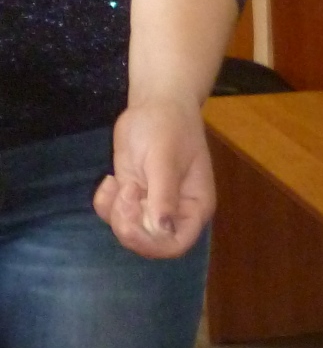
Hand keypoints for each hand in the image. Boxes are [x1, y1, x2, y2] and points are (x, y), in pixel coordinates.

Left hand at [94, 96, 214, 256]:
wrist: (155, 104)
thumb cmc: (168, 127)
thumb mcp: (164, 159)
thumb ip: (164, 196)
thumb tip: (163, 230)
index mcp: (193, 208)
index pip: (176, 244)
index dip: (152, 243)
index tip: (132, 222)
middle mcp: (174, 212)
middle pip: (149, 242)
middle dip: (128, 225)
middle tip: (124, 192)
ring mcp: (151, 205)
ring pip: (128, 230)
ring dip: (115, 211)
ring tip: (120, 181)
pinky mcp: (132, 195)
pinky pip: (113, 214)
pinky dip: (105, 202)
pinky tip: (111, 178)